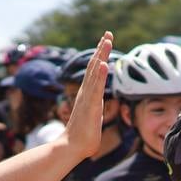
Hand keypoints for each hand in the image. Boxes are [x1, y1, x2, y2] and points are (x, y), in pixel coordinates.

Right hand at [64, 32, 114, 157]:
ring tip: (107, 40)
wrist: (72, 147)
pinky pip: (97, 88)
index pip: (95, 70)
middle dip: (102, 49)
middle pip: (95, 65)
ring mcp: (87, 97)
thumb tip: (97, 112)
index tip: (105, 41)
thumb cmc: (83, 137)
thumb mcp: (92, 119)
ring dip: (102, 55)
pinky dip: (101, 75)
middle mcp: (86, 92)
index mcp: (88, 94)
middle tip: (108, 33)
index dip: (101, 55)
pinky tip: (105, 64)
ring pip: (96, 72)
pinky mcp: (90, 106)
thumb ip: (95, 112)